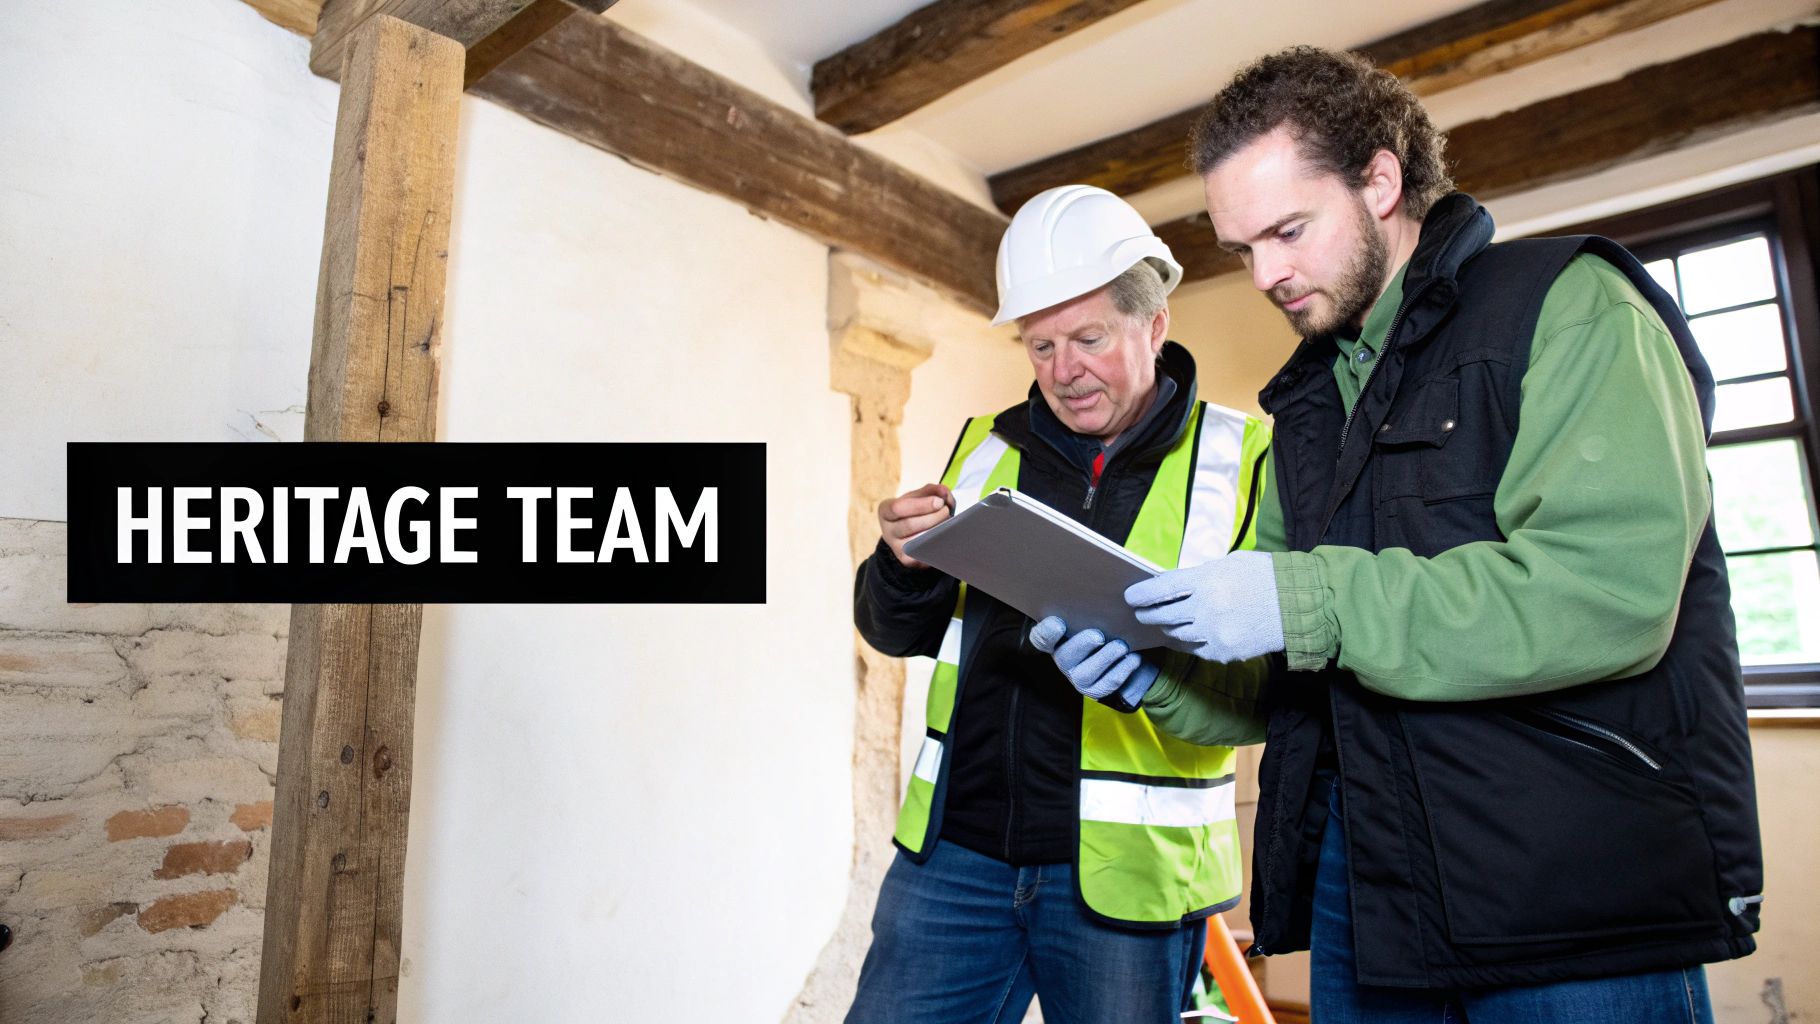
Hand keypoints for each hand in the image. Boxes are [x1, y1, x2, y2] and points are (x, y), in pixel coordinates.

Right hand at [877, 482, 953, 567]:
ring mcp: (896, 548)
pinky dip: (938, 543)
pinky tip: (946, 535)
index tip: (939, 501)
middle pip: (910, 525)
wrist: (906, 535)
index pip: (898, 508)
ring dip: (938, 530)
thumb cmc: (913, 512)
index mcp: (886, 512)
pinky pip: (925, 553)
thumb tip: (943, 491)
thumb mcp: (917, 498)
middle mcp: (887, 531)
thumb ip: (931, 491)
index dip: (921, 505)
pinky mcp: (907, 560)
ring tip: (949, 522)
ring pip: (918, 541)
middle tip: (947, 511)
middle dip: (934, 517)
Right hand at [1029, 616, 1158, 712]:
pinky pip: (1108, 683)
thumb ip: (1091, 611)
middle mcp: (1064, 660)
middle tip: (1099, 636)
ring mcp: (1078, 677)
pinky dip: (1122, 669)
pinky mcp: (1095, 690)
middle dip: (1081, 645)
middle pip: (1064, 656)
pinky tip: (1133, 658)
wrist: (1128, 660)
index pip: (1041, 638)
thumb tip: (1096, 588)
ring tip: (1122, 646)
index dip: (1046, 632)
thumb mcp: (1098, 618)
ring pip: (1086, 672)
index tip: (1059, 623)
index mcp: (1058, 640)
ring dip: (1105, 658)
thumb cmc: (1109, 632)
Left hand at [1125, 551, 1284, 662]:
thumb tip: (1171, 584)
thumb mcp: (1228, 564)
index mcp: (1206, 581)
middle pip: (1163, 616)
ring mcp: (1215, 634)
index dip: (1141, 595)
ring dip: (1168, 628)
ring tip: (1165, 623)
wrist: (1299, 604)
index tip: (1131, 598)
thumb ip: (1198, 575)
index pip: (1160, 590)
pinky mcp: (1224, 652)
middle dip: (1149, 614)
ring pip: (1177, 635)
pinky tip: (1189, 634)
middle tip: (1142, 612)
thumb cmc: (1264, 576)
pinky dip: (1190, 641)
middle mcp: (1206, 609)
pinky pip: (1196, 649)